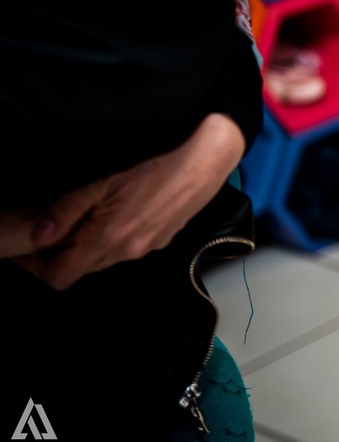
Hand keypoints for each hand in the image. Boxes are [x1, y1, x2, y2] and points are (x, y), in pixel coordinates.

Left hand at [12, 113, 244, 289]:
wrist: (203, 164)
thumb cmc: (156, 167)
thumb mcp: (102, 182)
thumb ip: (66, 211)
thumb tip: (39, 235)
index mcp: (107, 238)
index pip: (60, 277)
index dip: (39, 269)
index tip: (31, 253)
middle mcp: (126, 251)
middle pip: (81, 270)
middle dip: (64, 256)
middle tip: (57, 229)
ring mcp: (145, 249)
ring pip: (104, 260)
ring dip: (91, 248)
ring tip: (90, 218)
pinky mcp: (160, 243)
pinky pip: (127, 251)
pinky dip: (115, 241)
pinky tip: (121, 214)